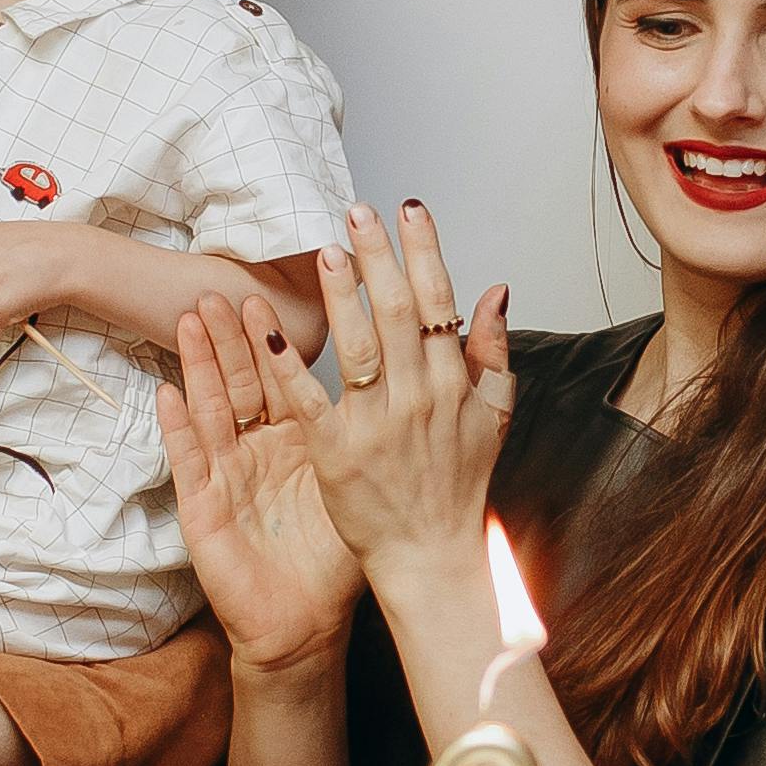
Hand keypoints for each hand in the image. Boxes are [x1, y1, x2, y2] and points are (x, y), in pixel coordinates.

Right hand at [163, 294, 358, 678]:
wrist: (303, 622)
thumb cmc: (331, 559)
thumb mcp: (359, 484)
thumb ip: (380, 432)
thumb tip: (420, 384)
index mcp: (296, 443)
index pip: (284, 378)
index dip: (277, 336)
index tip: (272, 291)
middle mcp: (256, 452)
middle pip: (241, 382)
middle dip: (230, 335)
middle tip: (221, 286)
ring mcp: (226, 477)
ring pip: (210, 408)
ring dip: (199, 363)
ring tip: (188, 318)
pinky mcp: (203, 509)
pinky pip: (189, 462)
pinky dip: (177, 427)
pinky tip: (167, 391)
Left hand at [305, 202, 510, 578]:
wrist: (431, 556)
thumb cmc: (458, 487)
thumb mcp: (493, 417)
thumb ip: (492, 351)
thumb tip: (495, 290)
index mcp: (451, 385)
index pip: (439, 302)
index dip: (424, 252)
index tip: (409, 209)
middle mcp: (417, 398)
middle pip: (397, 313)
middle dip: (379, 256)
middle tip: (358, 211)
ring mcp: (376, 426)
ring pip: (358, 347)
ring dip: (342, 297)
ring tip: (327, 251)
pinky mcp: (336, 454)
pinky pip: (308, 401)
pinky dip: (290, 365)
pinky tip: (270, 329)